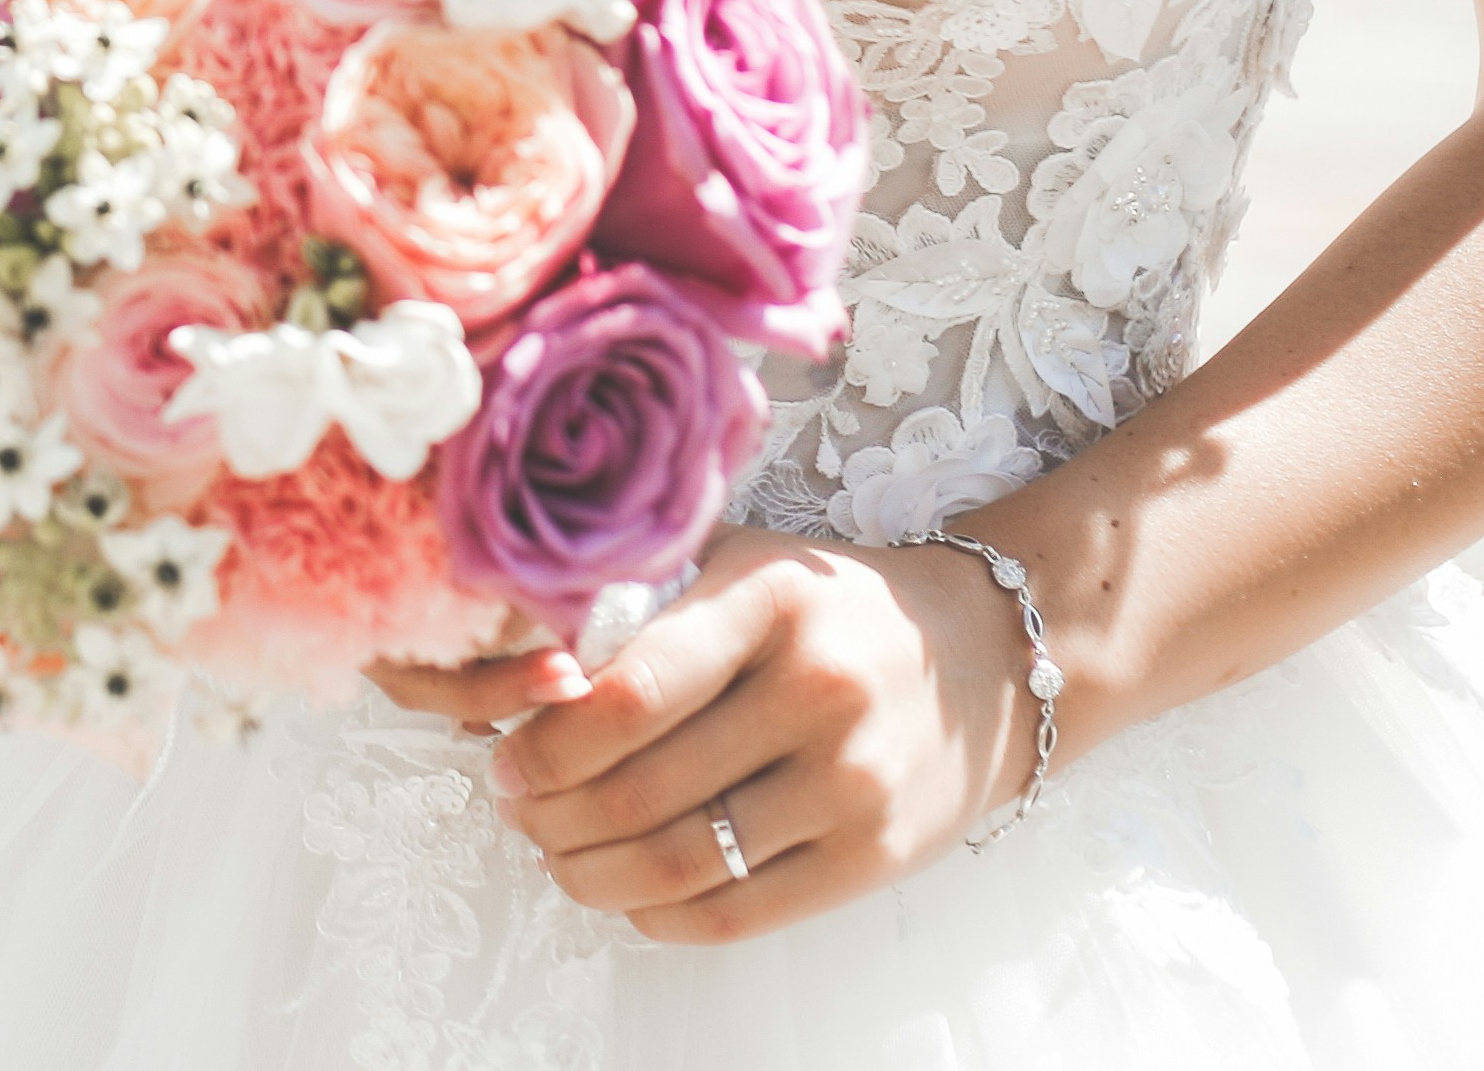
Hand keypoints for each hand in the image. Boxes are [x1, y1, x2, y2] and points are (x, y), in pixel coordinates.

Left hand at [369, 531, 1035, 942]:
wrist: (980, 663)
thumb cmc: (826, 612)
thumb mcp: (742, 568)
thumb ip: (643, 603)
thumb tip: (522, 676)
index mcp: (768, 603)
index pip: (630, 692)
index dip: (545, 742)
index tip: (503, 756)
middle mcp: (816, 692)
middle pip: (638, 790)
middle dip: (549, 814)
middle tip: (515, 808)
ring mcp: (851, 782)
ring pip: (677, 862)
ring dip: (588, 874)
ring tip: (556, 854)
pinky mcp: (872, 857)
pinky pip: (735, 912)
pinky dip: (655, 915)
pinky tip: (626, 891)